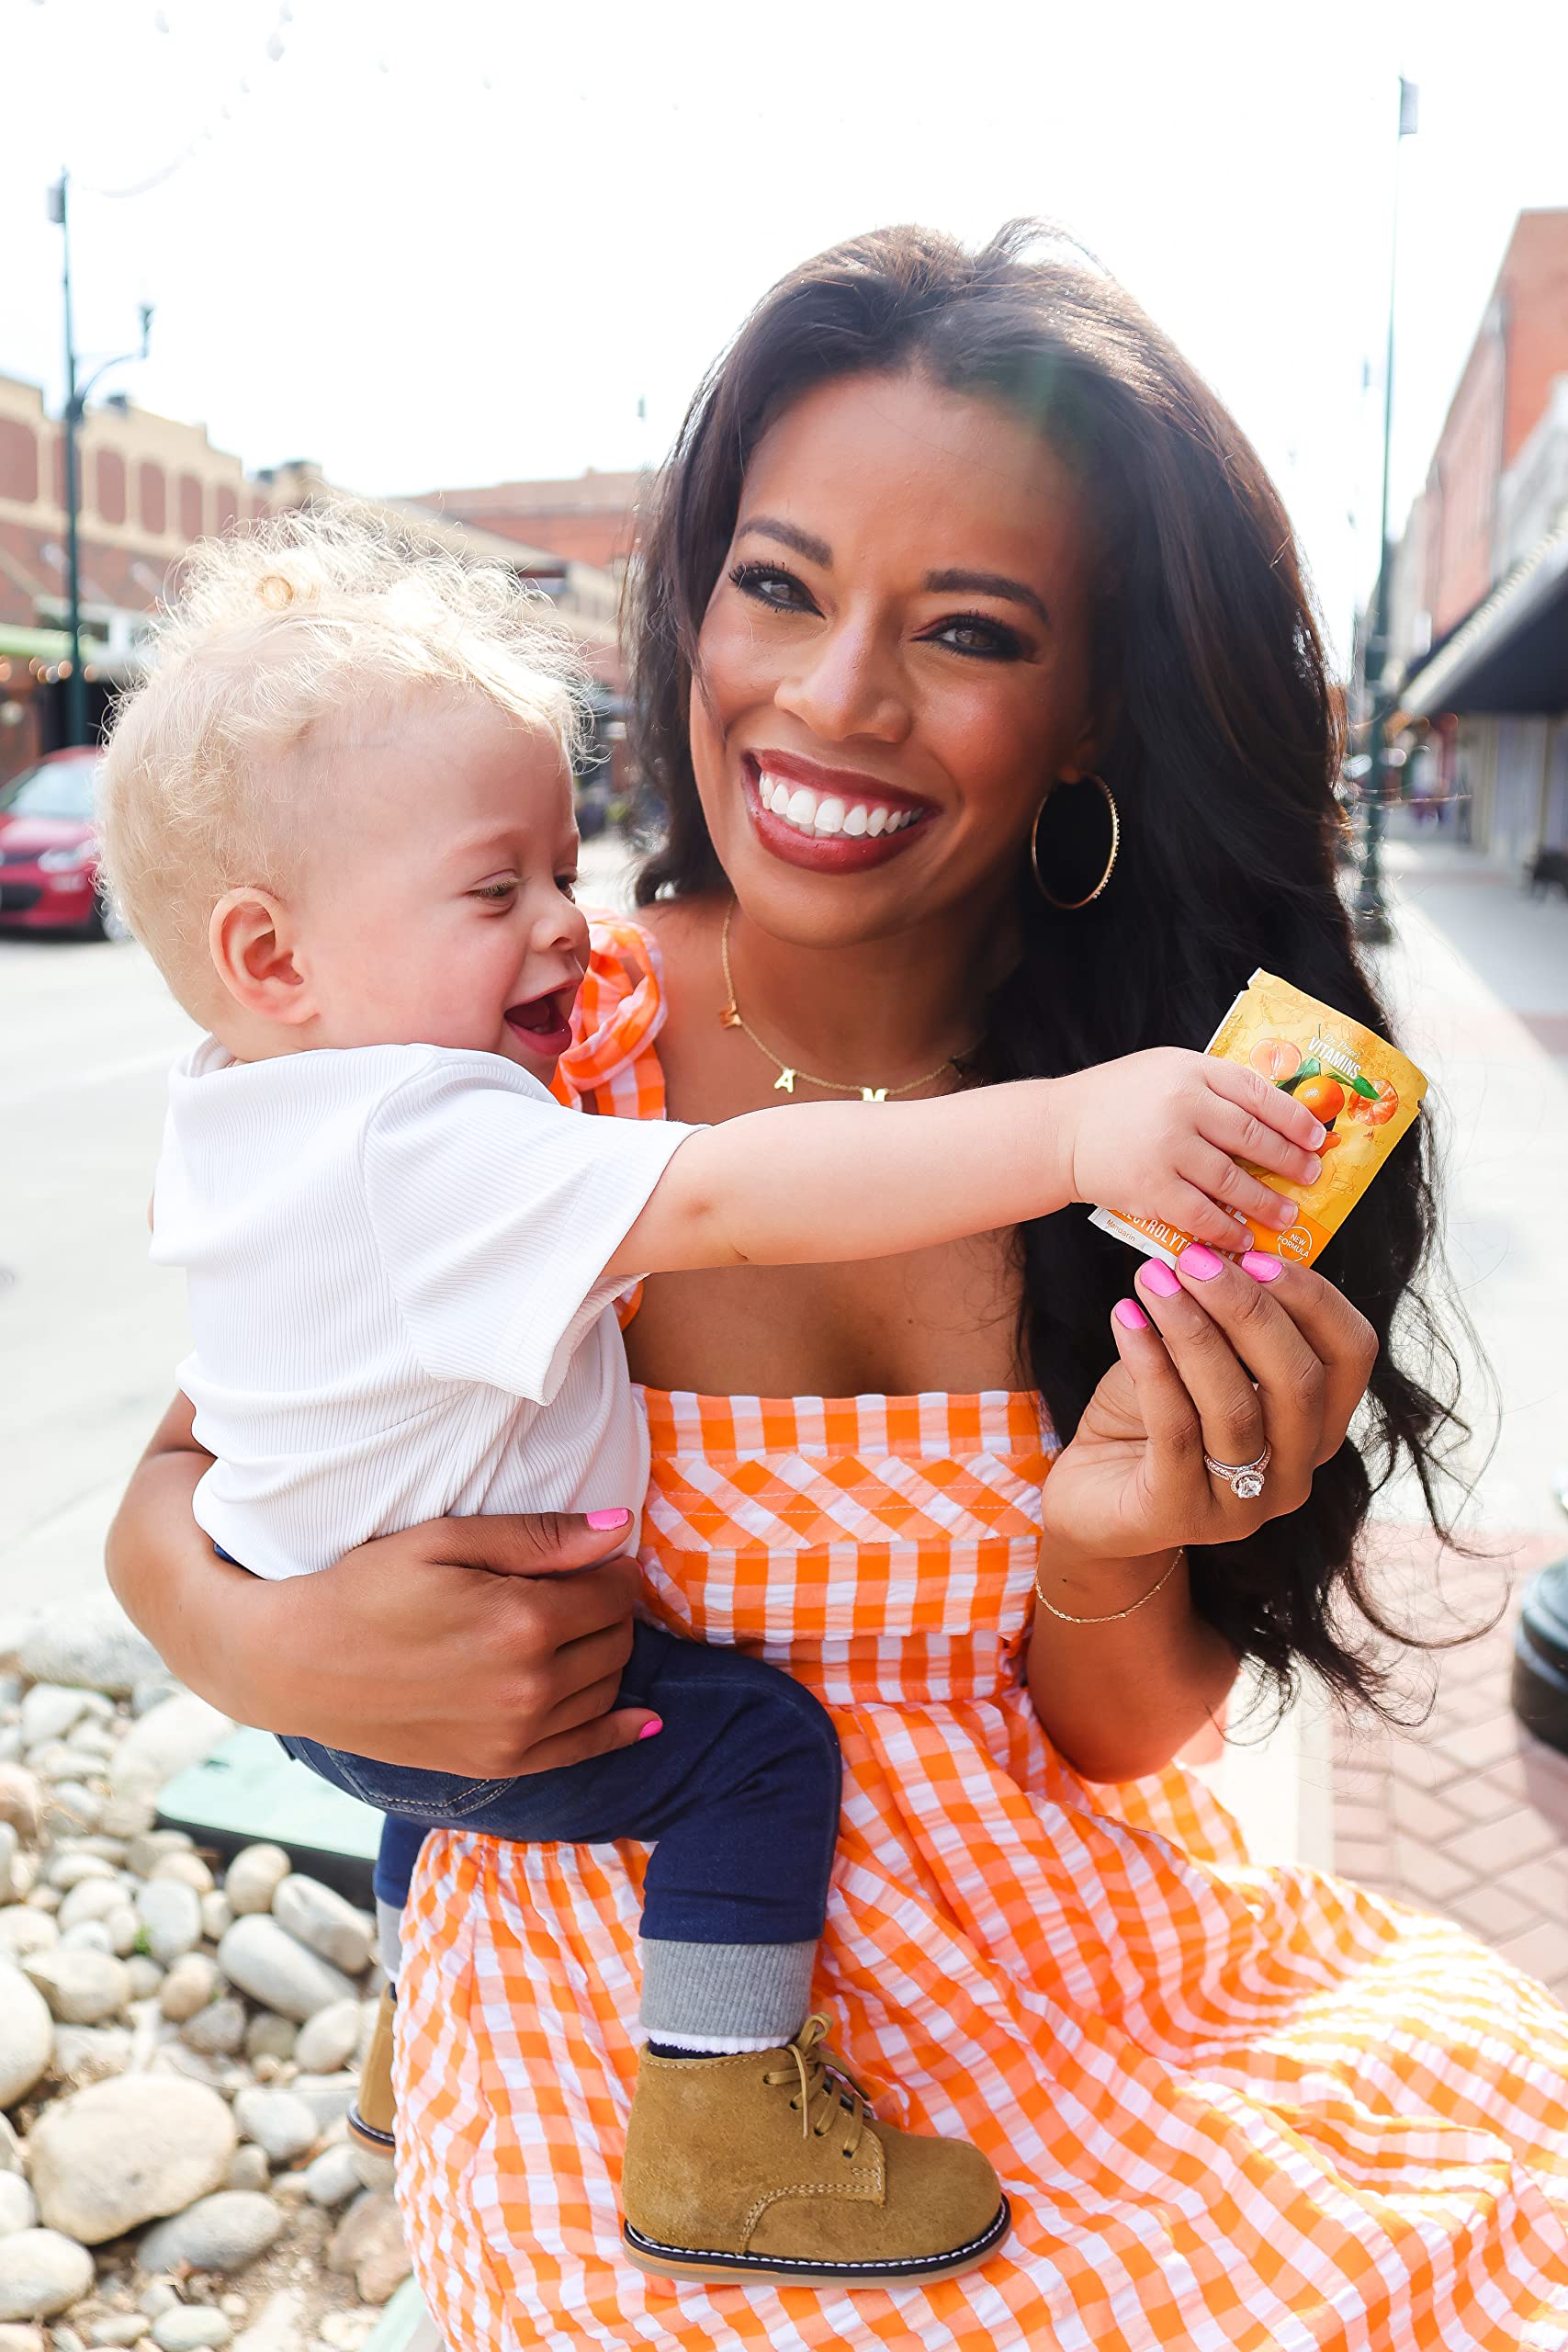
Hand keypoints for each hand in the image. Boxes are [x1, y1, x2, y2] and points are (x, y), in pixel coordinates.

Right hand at [257, 1510, 657, 1775]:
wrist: (300, 1665)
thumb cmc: (368, 1588)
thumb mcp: (446, 1540)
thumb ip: (540, 1538)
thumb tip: (621, 1532)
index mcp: (523, 1623)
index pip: (613, 1589)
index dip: (609, 1566)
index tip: (590, 1556)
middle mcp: (531, 1687)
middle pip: (617, 1638)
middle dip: (609, 1607)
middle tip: (577, 1587)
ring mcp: (517, 1734)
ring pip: (607, 1686)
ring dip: (605, 1654)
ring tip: (572, 1629)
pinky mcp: (500, 1765)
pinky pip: (585, 1748)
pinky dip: (619, 1728)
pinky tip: (642, 1716)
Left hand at [1039, 1247, 1376, 1561]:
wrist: (1093, 1498)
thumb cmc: (1153, 1419)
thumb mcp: (1201, 1361)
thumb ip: (1227, 1320)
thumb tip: (1223, 1246)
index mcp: (1318, 1426)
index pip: (1351, 1354)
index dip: (1312, 1298)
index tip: (1253, 1253)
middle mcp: (1294, 1472)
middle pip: (1298, 1380)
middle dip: (1246, 1308)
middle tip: (1192, 1259)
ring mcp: (1243, 1505)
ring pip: (1236, 1406)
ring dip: (1192, 1330)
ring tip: (1152, 1279)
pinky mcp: (1180, 1516)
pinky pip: (1175, 1429)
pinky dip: (1150, 1364)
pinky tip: (1125, 1317)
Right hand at [1053, 1049, 1326, 1250]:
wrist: (1058, 1130)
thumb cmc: (1118, 1100)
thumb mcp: (1167, 1071)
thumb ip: (1214, 1087)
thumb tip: (1277, 1116)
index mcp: (1192, 1070)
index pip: (1259, 1093)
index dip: (1296, 1118)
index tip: (1318, 1137)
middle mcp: (1183, 1106)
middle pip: (1254, 1138)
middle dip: (1290, 1161)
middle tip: (1311, 1176)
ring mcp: (1167, 1149)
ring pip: (1233, 1182)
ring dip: (1266, 1202)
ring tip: (1286, 1213)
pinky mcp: (1150, 1189)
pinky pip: (1202, 1216)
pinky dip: (1228, 1230)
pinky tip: (1243, 1237)